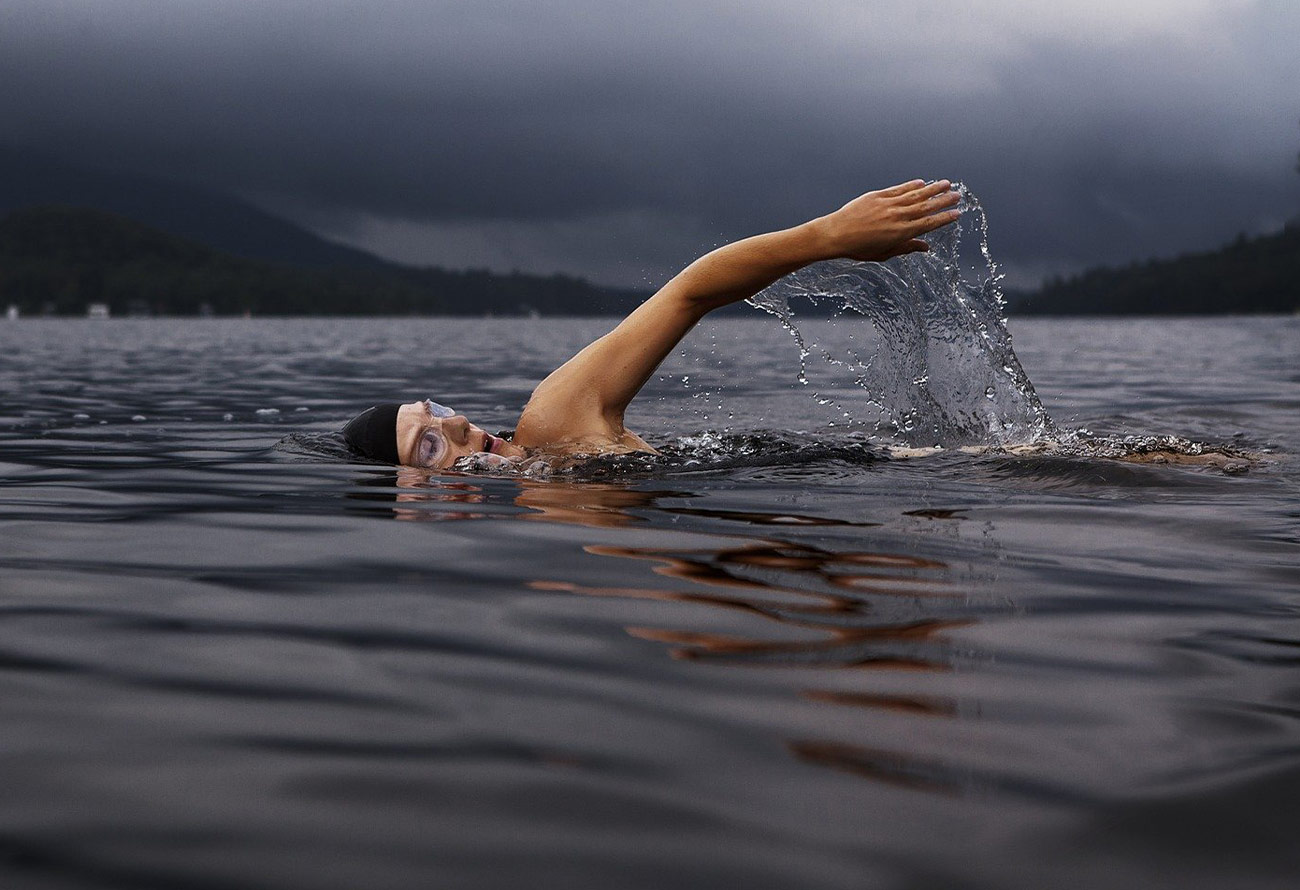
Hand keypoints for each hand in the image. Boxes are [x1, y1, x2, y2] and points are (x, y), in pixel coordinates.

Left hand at [810, 179, 960, 261]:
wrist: (836, 234)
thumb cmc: (859, 248)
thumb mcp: (884, 253)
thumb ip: (906, 248)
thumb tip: (925, 247)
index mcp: (901, 233)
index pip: (929, 224)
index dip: (944, 218)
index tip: (957, 214)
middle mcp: (897, 217)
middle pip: (926, 207)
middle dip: (944, 200)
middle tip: (958, 195)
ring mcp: (888, 205)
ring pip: (915, 195)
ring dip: (932, 189)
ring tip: (946, 183)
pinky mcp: (878, 196)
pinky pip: (899, 189)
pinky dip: (911, 185)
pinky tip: (922, 182)